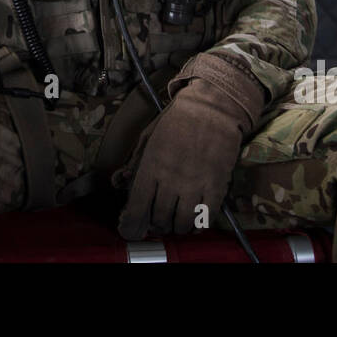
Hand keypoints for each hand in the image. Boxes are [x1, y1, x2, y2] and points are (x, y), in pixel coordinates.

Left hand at [114, 54, 263, 238]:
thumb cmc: (177, 120)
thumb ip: (134, 162)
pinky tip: (194, 220)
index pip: (137, 206)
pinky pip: (206, 218)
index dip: (131, 224)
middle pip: (160, 218)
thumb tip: (119, 182)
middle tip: (158, 219)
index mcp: (151, 166)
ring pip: (182, 223)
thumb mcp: (148, 137)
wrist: (212, 107)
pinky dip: (198, 225)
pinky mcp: (216, 186)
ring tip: (176, 220)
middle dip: (156, 224)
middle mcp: (171, 179)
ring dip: (176, 227)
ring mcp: (195, 184)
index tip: (130, 229)